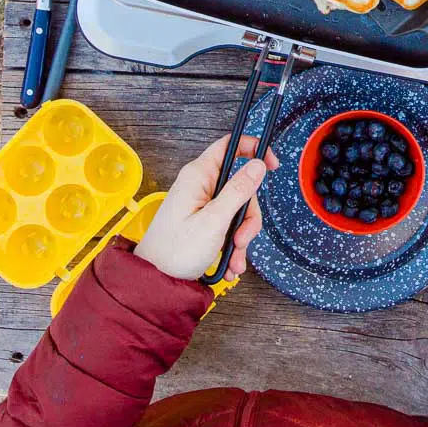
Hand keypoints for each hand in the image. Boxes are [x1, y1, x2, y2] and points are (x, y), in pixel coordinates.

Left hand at [135, 135, 277, 281]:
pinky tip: (230, 260)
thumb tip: (258, 164)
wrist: (156, 280)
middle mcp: (200, 186)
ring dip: (242, 234)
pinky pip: (228, 224)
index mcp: (198, 176)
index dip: (253, 149)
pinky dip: (233, 243)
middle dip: (248, 214)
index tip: (271, 165)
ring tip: (234, 255)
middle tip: (242, 236)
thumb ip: (238, 190)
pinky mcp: (202, 220)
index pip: (230, 146)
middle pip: (240, 185)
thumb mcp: (214, 221)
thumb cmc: (175, 251)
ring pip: (238, 208)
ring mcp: (201, 204)